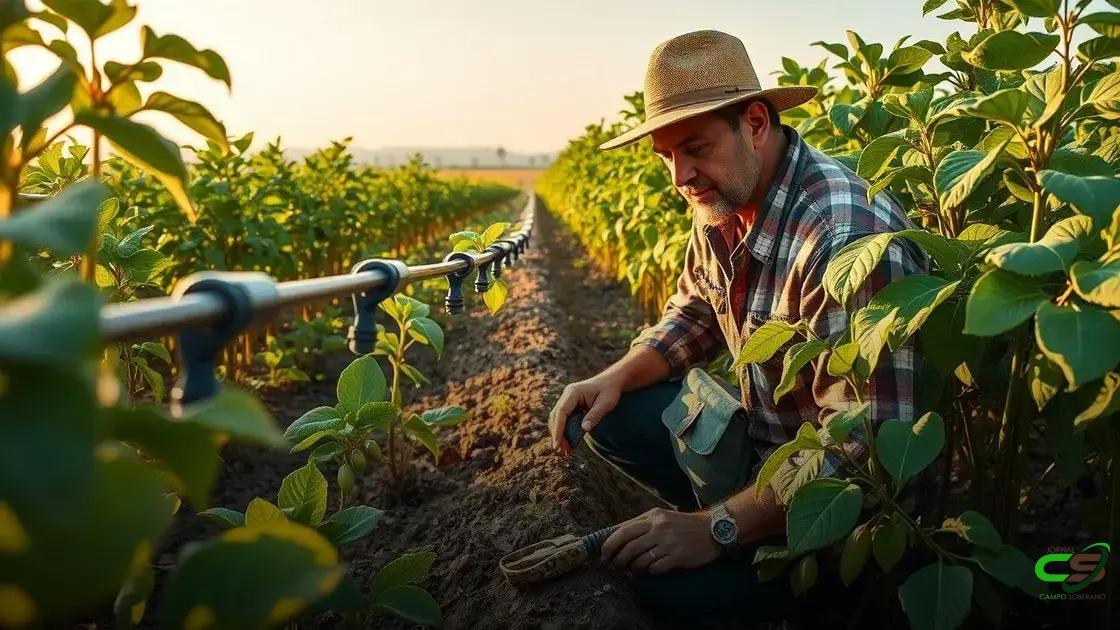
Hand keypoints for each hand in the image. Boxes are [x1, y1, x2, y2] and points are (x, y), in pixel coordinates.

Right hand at [548, 376, 621, 454]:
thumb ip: (595, 415)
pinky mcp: (570, 406)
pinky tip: (569, 443)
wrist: (611, 382)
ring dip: (560, 435)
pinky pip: (564, 420)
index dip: (558, 429)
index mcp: (573, 392)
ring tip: (565, 451)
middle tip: (561, 451)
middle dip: (557, 434)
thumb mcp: (606, 403)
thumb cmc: (610, 390)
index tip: (557, 443)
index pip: (561, 412)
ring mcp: (567, 400)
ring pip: (558, 419)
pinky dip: (565, 431)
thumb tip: (583, 429)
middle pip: (556, 417)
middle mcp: (567, 396)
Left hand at [599, 508, 720, 574]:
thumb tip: (615, 534)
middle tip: (614, 566)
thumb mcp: (661, 517)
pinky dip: (649, 572)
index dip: (609, 544)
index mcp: (652, 517)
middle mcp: (659, 529)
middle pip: (628, 547)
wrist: (713, 529)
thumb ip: (640, 524)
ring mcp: (668, 543)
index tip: (603, 554)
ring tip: (633, 570)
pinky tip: (651, 570)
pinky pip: (655, 568)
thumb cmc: (682, 524)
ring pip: (640, 560)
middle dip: (617, 560)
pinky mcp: (678, 557)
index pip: (623, 530)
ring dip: (632, 568)